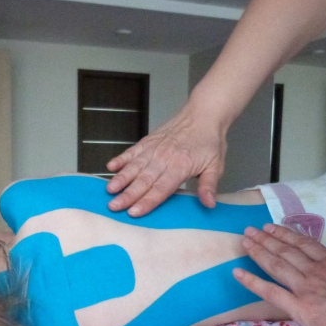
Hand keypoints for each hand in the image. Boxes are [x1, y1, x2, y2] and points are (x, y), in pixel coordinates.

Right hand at [105, 102, 226, 216]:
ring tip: (109, 190)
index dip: (147, 201)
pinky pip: (132, 151)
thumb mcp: (216, 165)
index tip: (134, 212)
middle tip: (113, 206)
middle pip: (143, 180)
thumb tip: (209, 203)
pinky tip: (110, 167)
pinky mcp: (148, 141)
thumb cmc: (210, 141)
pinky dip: (121, 159)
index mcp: (180, 166)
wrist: (204, 113)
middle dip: (127, 195)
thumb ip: (209, 185)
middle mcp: (164, 158)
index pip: (161, 188)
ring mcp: (154, 149)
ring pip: (134, 166)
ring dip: (121, 178)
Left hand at [233, 215, 325, 325]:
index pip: (304, 244)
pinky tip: (237, 273)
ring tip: (243, 242)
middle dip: (265, 239)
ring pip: (276, 265)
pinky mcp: (300, 308)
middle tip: (249, 230)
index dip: (286, 234)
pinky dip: (252, 281)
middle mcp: (316, 271)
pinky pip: (270, 292)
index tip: (271, 227)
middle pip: (286, 251)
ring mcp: (306, 288)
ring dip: (258, 252)